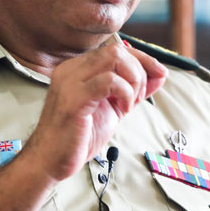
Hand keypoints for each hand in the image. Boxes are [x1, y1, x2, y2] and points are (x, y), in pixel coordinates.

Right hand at [22, 42, 166, 182]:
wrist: (49, 161)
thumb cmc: (77, 137)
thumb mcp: (112, 109)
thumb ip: (132, 91)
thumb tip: (158, 75)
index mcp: (78, 70)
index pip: (115, 49)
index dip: (143, 59)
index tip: (159, 73)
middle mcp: (71, 70)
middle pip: (117, 50)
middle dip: (140, 70)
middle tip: (140, 96)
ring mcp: (70, 82)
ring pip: (114, 58)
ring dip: (133, 81)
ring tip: (129, 104)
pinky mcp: (74, 98)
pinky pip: (108, 81)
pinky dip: (125, 93)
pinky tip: (122, 109)